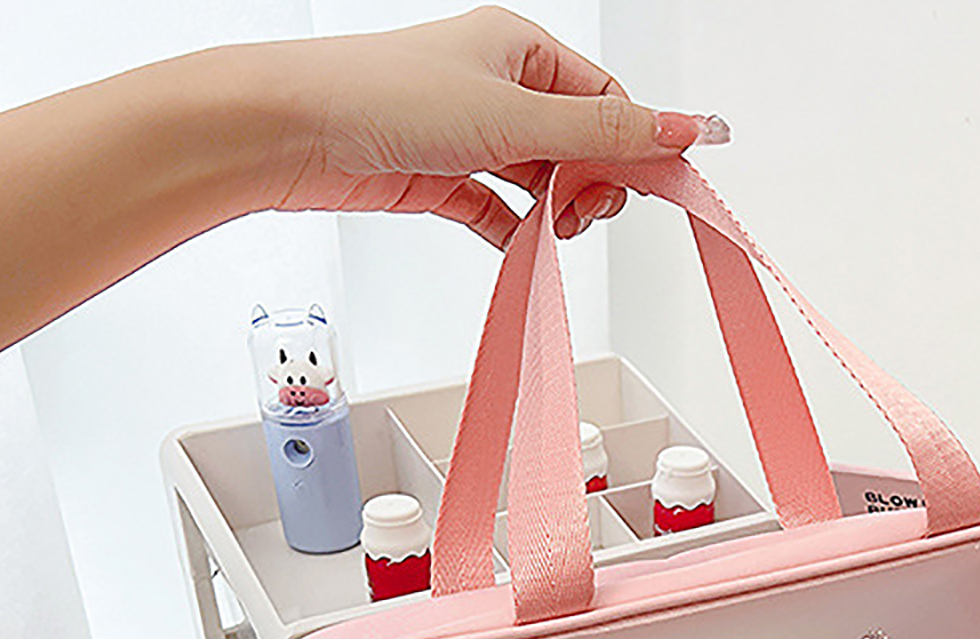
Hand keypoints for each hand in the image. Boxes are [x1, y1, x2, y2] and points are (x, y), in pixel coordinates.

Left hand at [260, 6, 718, 247]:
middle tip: (583, 211)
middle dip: (592, 186)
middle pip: (580, 147)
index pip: (607, 104)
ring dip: (555, 213)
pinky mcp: (443, 179)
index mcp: (522, 50)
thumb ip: (607, 137)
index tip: (659, 189)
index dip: (636, 149)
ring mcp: (471, 136)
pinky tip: (522, 248)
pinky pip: (501, 213)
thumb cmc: (384, 97)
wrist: (294, 132)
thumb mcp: (518, 117)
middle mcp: (499, 87)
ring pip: (542, 183)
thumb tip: (685, 129)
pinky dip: (517, 234)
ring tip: (550, 229)